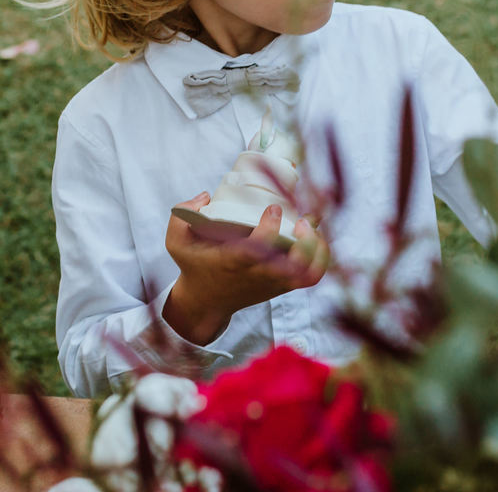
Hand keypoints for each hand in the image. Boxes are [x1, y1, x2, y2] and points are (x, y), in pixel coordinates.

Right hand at [162, 192, 329, 344]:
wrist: (206, 302)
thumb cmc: (195, 266)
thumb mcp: (177, 241)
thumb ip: (182, 214)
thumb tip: (206, 195)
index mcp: (233, 262)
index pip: (258, 250)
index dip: (270, 229)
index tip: (273, 208)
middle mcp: (258, 274)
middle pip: (293, 263)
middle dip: (305, 239)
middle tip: (303, 218)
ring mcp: (274, 282)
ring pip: (306, 271)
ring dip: (316, 248)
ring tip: (312, 226)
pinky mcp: (284, 286)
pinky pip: (311, 277)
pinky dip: (321, 258)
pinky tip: (317, 237)